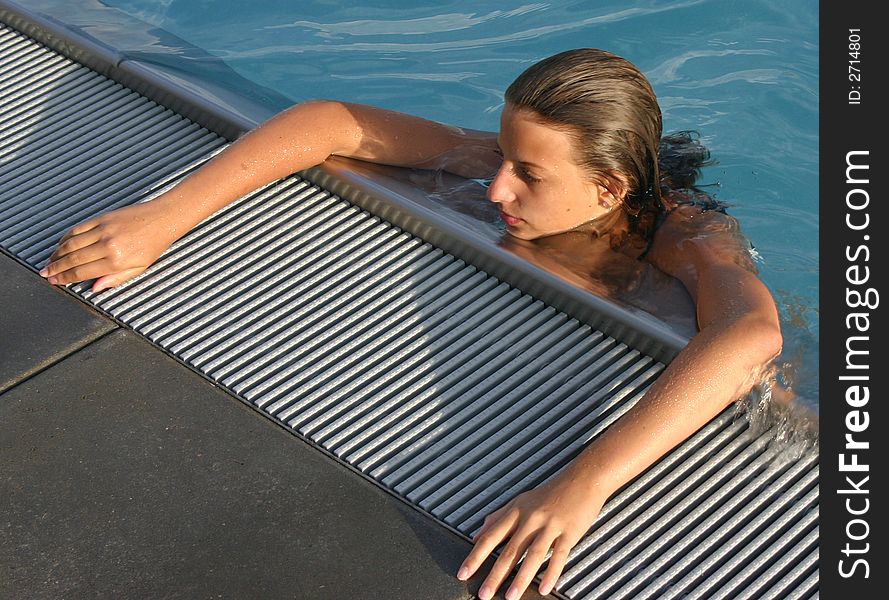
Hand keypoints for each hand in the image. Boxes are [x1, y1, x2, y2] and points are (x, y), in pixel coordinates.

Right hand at [40, 200, 180, 292]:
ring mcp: (102, 230)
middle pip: (73, 258)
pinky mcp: (101, 218)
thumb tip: (95, 288)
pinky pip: (77, 229)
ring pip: (71, 243)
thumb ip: (115, 279)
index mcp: (117, 261)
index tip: (54, 281)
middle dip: (56, 267)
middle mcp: (107, 245)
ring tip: (50, 261)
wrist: (162, 219)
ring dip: (57, 253)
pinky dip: (66, 237)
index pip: (83, 272)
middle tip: (45, 273)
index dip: (65, 278)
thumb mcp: (139, 268)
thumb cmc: (153, 245)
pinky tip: (61, 244)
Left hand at [457, 474, 606, 598]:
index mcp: (516, 512)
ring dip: (521, 579)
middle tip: (484, 594)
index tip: (463, 573)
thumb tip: (477, 536)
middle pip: (509, 551)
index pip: (490, 537)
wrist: (582, 480)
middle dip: (495, 575)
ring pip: (532, 555)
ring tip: (511, 597)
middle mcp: (530, 519)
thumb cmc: (550, 493)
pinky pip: (559, 556)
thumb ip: (497, 519)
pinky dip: (551, 573)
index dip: (475, 557)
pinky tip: (544, 589)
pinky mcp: (569, 532)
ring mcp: (550, 526)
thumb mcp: (519, 501)